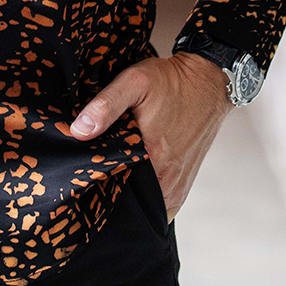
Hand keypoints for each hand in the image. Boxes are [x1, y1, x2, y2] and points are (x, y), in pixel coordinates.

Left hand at [69, 53, 232, 221]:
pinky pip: (158, 204)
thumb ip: (105, 106)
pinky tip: (132, 175)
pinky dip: (144, 195)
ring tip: (112, 170)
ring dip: (126, 192)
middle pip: (126, 198)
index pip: (110, 186)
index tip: (80, 167)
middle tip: (94, 167)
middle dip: (107, 187)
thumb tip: (79, 131)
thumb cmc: (170, 82)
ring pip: (143, 204)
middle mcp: (167, 180)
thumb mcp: (133, 82)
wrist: (206, 82)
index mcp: (152, 158)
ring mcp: (177, 186)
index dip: (92, 178)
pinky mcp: (183, 185)